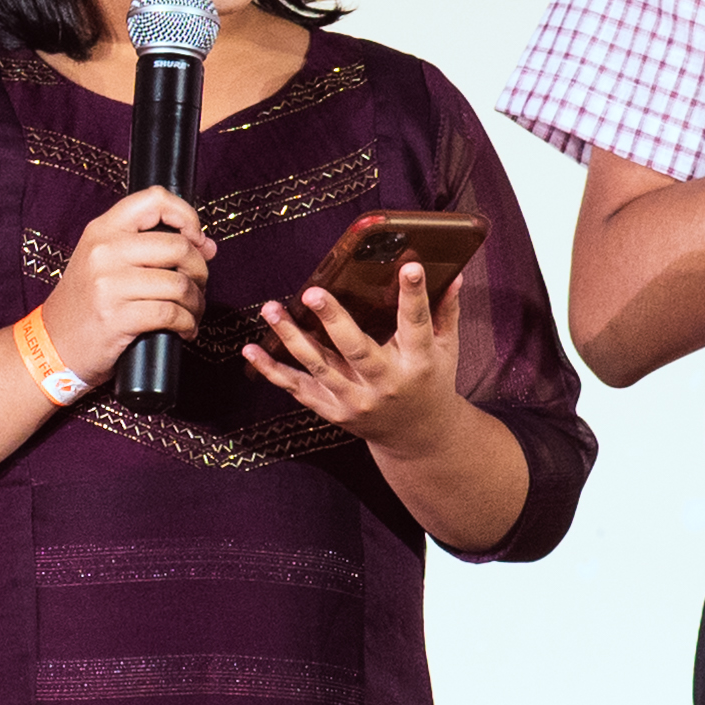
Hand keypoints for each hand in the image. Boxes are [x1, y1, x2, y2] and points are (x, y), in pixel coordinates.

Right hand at [42, 186, 213, 375]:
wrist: (53, 343)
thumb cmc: (87, 303)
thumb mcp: (105, 262)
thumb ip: (149, 248)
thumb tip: (207, 246)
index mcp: (103, 230)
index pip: (155, 199)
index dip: (187, 216)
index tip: (197, 241)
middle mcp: (104, 251)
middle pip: (178, 247)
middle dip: (200, 271)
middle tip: (198, 287)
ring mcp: (109, 285)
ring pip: (179, 284)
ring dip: (197, 303)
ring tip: (192, 312)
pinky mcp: (116, 318)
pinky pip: (170, 314)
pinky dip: (187, 324)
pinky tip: (185, 330)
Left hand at [241, 259, 468, 451]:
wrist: (417, 437)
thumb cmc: (431, 382)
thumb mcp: (447, 350)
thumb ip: (446, 312)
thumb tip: (453, 272)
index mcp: (418, 364)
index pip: (416, 325)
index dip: (414, 296)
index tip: (410, 266)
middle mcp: (385, 384)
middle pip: (356, 350)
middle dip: (333, 320)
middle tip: (312, 292)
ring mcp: (356, 400)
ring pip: (319, 367)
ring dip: (291, 338)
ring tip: (271, 309)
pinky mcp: (333, 411)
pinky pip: (298, 389)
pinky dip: (273, 371)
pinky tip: (252, 350)